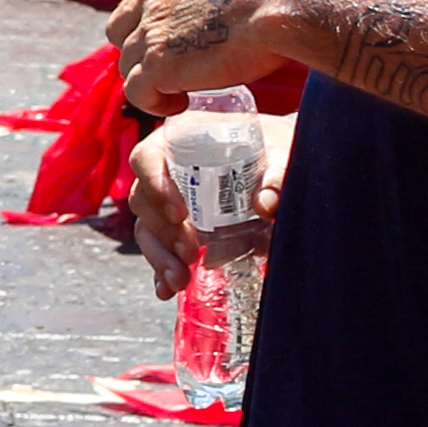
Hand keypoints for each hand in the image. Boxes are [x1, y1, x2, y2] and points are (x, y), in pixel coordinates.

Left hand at [105, 0, 297, 114]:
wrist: (280, 0)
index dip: (135, 6)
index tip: (155, 22)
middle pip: (119, 28)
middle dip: (138, 45)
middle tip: (171, 61)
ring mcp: (150, 31)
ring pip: (127, 63)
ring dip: (149, 77)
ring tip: (180, 88)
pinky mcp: (158, 65)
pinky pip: (136, 92)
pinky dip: (153, 102)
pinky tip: (178, 103)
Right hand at [124, 109, 293, 298]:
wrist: (282, 163)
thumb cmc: (277, 149)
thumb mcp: (284, 153)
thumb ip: (279, 174)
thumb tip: (267, 203)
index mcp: (182, 138)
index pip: (148, 158)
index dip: (156, 185)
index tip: (181, 214)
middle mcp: (167, 166)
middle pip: (142, 198)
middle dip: (163, 231)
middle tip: (191, 252)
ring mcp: (168, 197)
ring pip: (146, 227)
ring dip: (160, 255)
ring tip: (181, 278)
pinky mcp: (176, 225)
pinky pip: (158, 246)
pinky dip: (162, 269)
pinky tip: (169, 288)